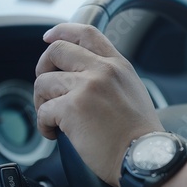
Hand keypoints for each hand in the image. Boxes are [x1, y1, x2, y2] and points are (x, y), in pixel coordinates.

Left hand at [34, 23, 163, 186]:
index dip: (62, 31)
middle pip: (57, 51)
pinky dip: (43, 125)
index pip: (86, 33)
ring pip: (43, 82)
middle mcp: (102, 70)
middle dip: (42, 67)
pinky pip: (43, 111)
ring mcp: (87, 87)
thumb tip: (80, 77)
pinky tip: (55, 134)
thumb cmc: (139, 133)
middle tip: (47, 88)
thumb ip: (109, 77)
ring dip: (42, 101)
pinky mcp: (72, 108)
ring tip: (53, 117)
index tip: (48, 38)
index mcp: (117, 65)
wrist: (145, 154)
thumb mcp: (132, 90)